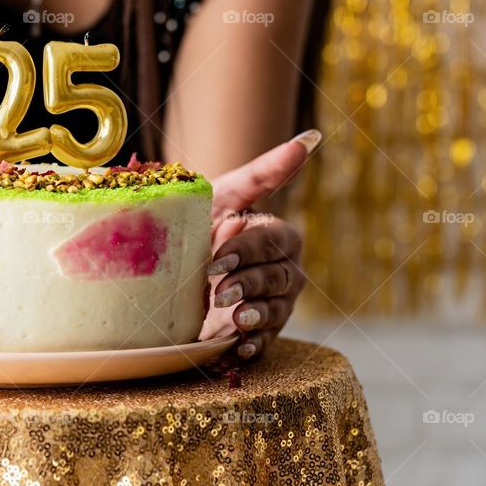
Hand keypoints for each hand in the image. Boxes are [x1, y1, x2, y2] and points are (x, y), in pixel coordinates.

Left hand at [197, 130, 319, 358]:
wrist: (173, 267)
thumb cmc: (202, 222)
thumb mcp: (222, 194)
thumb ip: (264, 172)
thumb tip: (312, 138)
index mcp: (277, 234)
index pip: (275, 240)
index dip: (248, 249)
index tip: (217, 257)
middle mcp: (284, 268)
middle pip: (279, 277)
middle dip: (249, 283)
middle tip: (218, 291)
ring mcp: (276, 301)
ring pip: (278, 309)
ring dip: (255, 314)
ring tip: (233, 319)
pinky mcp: (261, 329)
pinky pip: (267, 339)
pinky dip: (254, 344)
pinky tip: (240, 348)